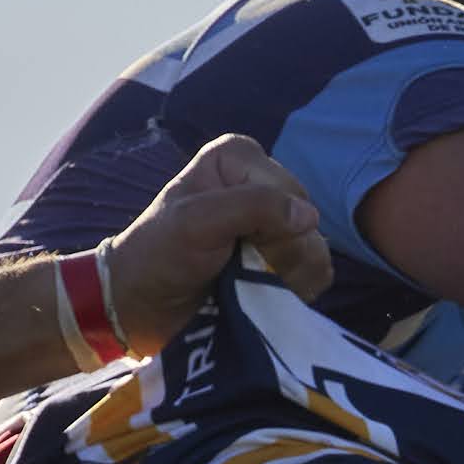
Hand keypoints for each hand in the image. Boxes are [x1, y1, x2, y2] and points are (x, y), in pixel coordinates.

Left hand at [101, 134, 331, 337]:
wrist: (145, 304)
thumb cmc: (160, 255)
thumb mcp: (196, 222)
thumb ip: (252, 207)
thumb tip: (309, 217)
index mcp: (240, 158)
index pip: (288, 193)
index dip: (268, 226)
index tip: (228, 243)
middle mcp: (264, 184)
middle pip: (308, 223)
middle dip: (276, 253)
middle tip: (234, 265)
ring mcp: (279, 225)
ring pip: (317, 252)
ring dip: (284, 276)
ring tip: (244, 282)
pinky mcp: (288, 261)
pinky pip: (319, 275)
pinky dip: (293, 290)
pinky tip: (261, 292)